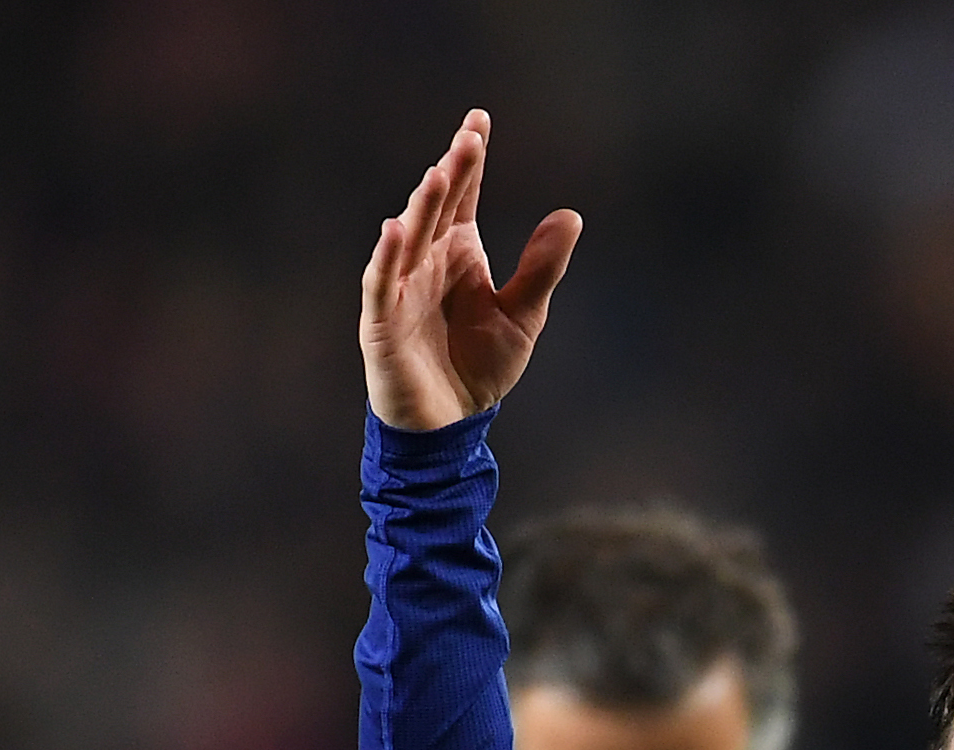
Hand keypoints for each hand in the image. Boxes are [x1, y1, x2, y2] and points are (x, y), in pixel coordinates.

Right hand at [358, 109, 580, 429]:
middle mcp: (426, 260)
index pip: (463, 196)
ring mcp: (401, 288)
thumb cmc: (479, 366)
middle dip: (451, 174)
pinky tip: (395, 230)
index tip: (479, 121)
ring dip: (422, 207)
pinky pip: (382, 284)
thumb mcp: (523, 316)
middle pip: (437, 208)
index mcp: (458, 251)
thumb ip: (542, 268)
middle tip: (468, 140)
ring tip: (439, 176)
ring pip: (409, 238)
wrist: (450, 425)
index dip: (470, 161)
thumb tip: (571, 215)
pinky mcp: (382, 322)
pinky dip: (386, 258)